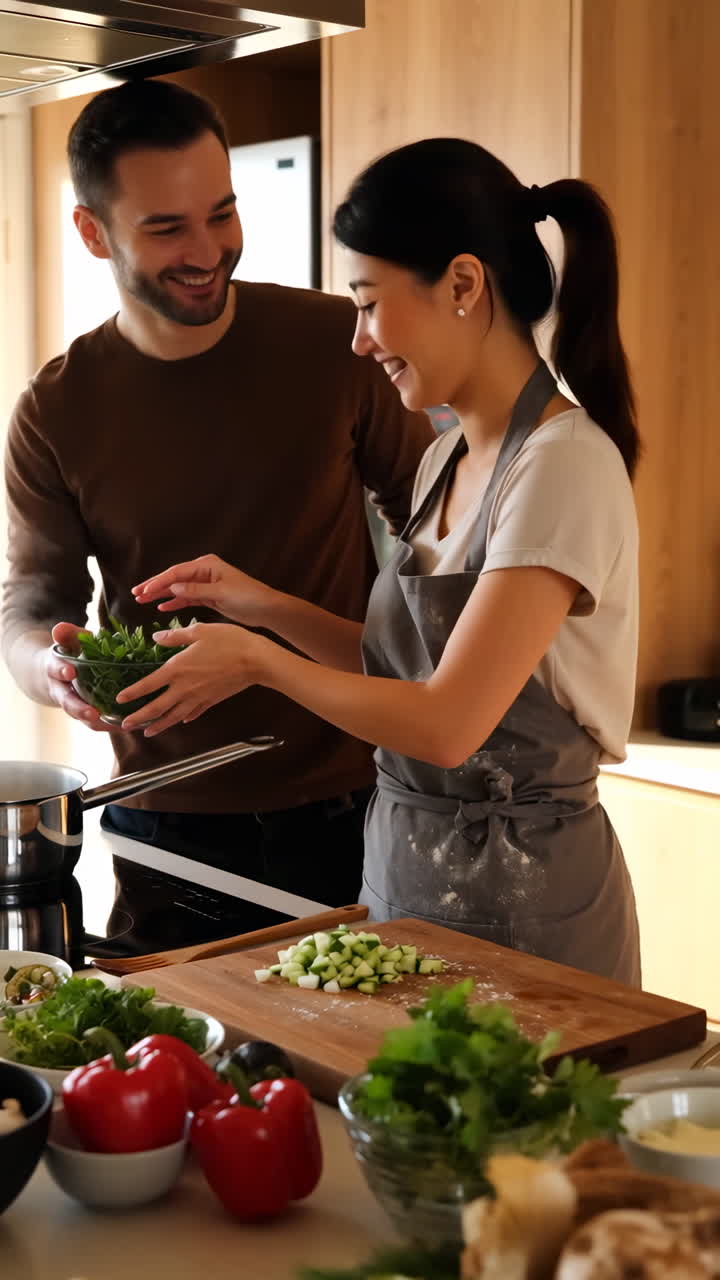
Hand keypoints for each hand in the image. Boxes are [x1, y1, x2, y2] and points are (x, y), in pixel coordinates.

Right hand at [46, 622, 115, 731]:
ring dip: (101, 724)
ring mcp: (75, 706)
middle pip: (68, 703)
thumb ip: (67, 634)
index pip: (56, 669)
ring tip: (120, 725)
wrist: (59, 675)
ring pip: (85, 719)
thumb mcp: (68, 641)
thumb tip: (59, 628)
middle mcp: (63, 692)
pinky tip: (134, 725)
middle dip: (79, 709)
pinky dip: (114, 726)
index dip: (61, 670)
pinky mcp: (89, 715)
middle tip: (92, 713)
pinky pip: (100, 724)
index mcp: (56, 670)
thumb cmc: (70, 653)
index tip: (70, 671)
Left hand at [116, 621, 266, 735]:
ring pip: (174, 716)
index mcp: (178, 669)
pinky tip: (181, 721)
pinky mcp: (212, 701)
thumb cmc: (229, 641)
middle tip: (125, 725)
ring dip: (159, 725)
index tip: (119, 700)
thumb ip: (175, 636)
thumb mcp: (200, 631)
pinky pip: (194, 713)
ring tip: (147, 732)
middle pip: (157, 707)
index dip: (133, 693)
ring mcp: (199, 697)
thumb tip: (156, 637)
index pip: (149, 685)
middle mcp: (185, 687)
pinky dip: (185, 719)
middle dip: (139, 718)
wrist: (255, 660)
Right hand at [132, 554, 276, 625]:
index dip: (158, 582)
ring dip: (161, 595)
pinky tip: (162, 607)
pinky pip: (187, 598)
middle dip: (155, 586)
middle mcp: (204, 571)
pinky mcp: (209, 596)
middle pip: (174, 578)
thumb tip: (174, 587)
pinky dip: (175, 602)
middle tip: (136, 594)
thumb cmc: (248, 597)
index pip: (176, 572)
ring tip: (142, 601)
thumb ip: (196, 590)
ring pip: (178, 589)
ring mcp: (206, 584)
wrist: (266, 609)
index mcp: (207, 565)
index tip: (143, 591)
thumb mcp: (221, 593)